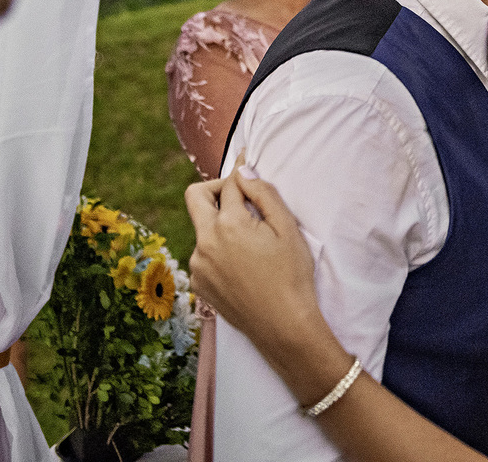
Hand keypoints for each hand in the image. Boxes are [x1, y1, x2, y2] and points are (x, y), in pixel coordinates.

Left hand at [186, 158, 318, 339]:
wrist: (283, 325)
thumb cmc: (292, 275)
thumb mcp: (287, 229)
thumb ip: (264, 194)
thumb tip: (244, 171)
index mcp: (228, 225)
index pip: (231, 184)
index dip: (243, 173)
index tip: (248, 163)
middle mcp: (204, 242)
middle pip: (195, 196)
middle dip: (216, 188)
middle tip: (239, 195)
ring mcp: (197, 265)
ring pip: (203, 228)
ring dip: (222, 224)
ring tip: (252, 242)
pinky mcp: (198, 283)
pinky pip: (204, 254)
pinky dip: (220, 250)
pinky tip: (244, 264)